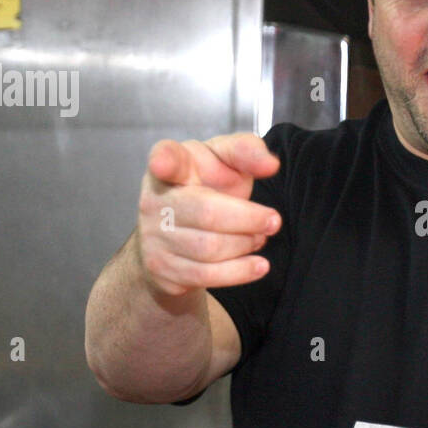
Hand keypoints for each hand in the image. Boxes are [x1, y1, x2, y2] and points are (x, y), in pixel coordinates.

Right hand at [135, 132, 281, 297]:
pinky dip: (239, 271)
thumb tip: (270, 164)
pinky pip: (206, 275)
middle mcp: (154, 200)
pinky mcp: (161, 269)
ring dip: (245, 244)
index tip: (162, 164)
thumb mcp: (225, 162)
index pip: (164, 156)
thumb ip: (246, 152)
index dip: (163, 160)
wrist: (176, 239)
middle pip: (206, 212)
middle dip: (248, 218)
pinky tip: (258, 265)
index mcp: (170, 164)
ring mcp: (153, 237)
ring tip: (260, 237)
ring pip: (210, 248)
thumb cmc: (206, 189)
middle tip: (273, 221)